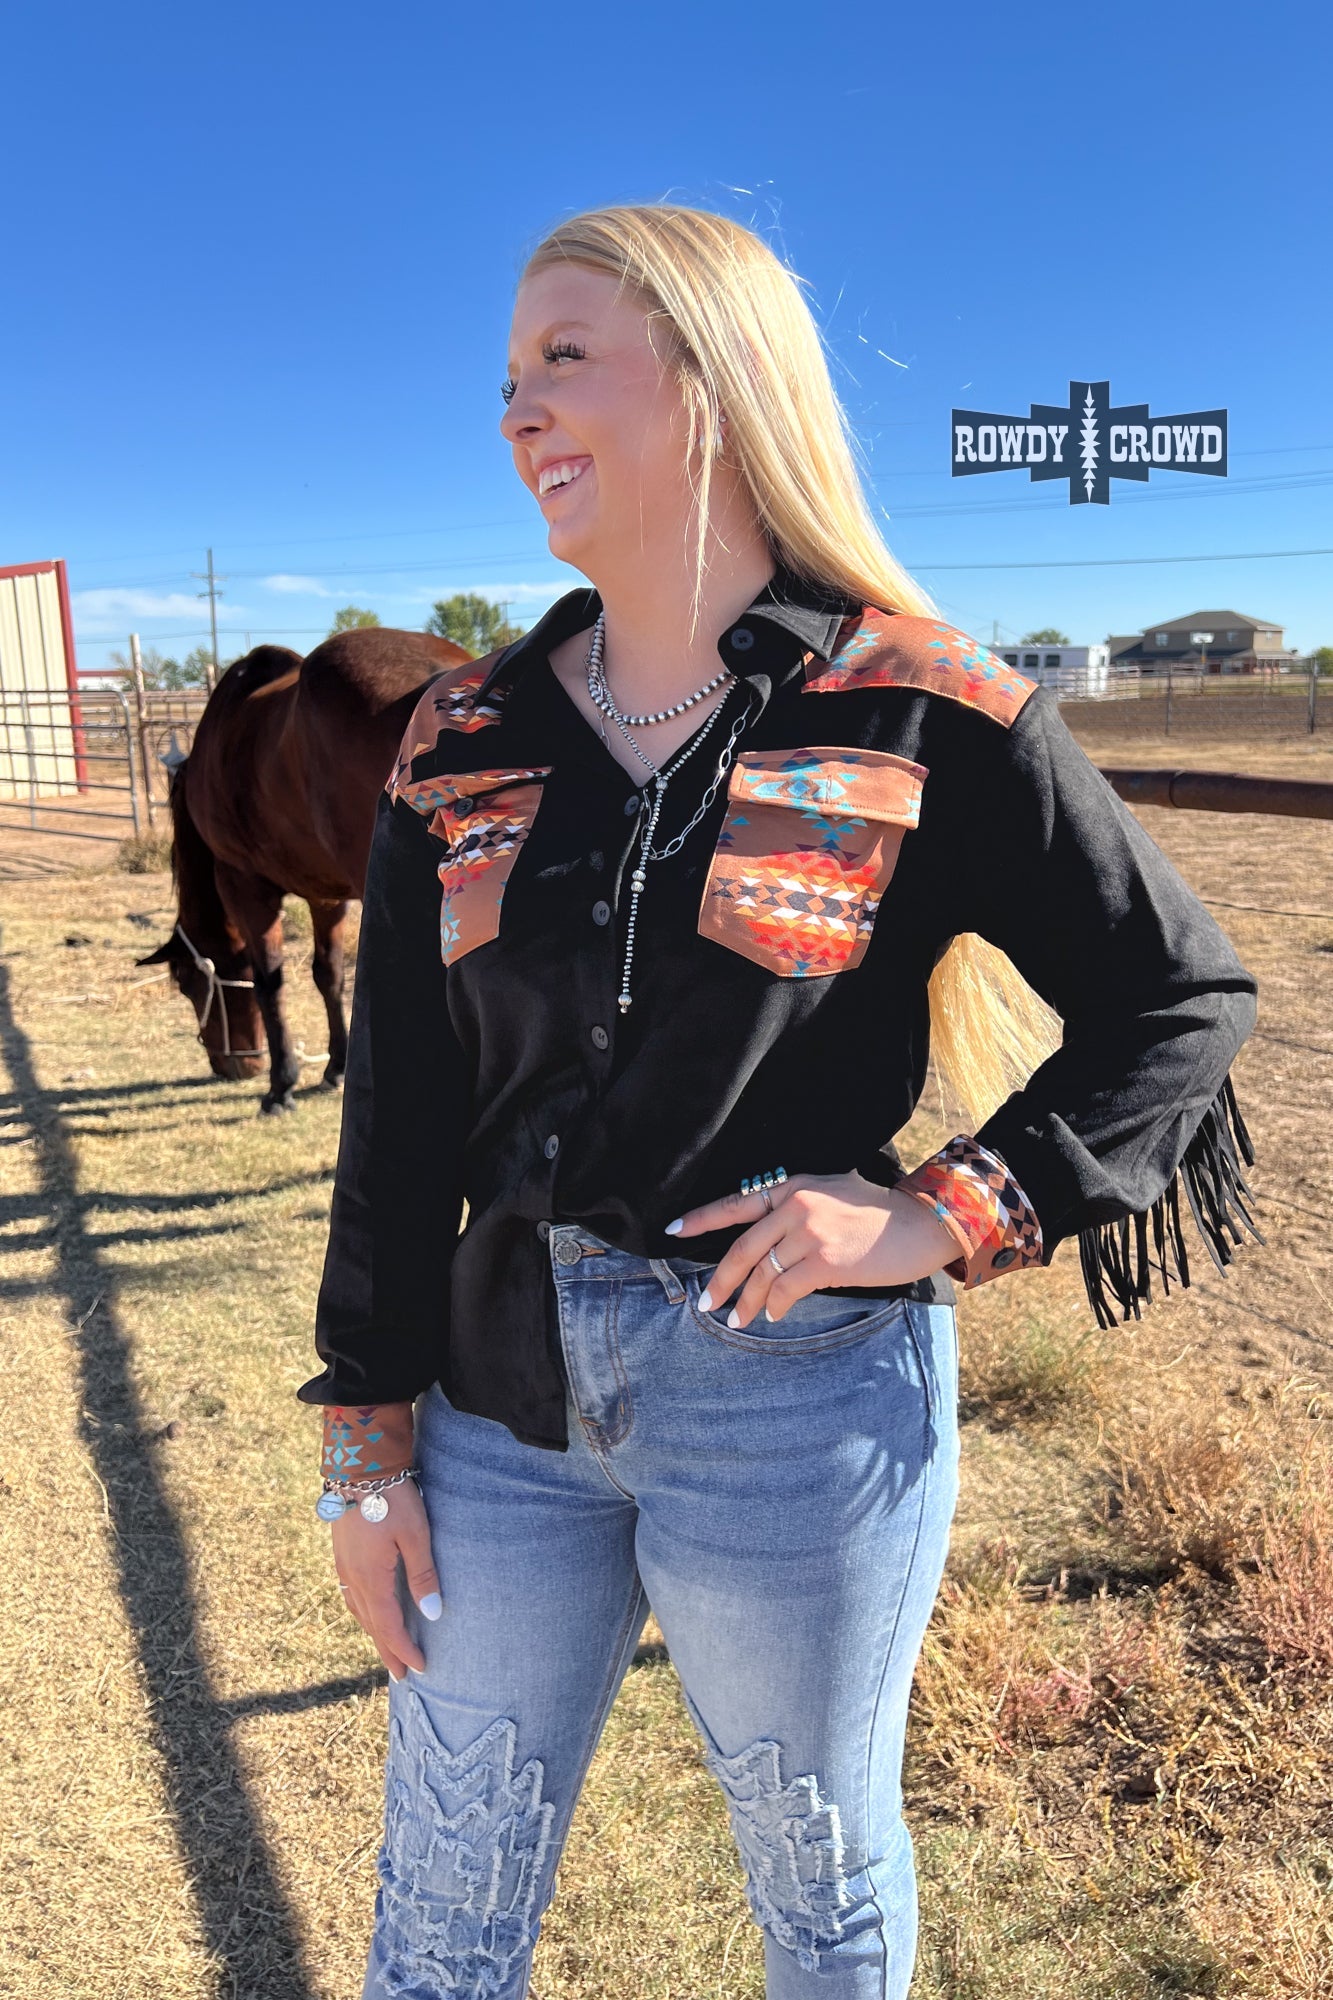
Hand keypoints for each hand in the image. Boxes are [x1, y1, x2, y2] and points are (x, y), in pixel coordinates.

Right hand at [330, 1479, 441, 1681]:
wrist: (359, 1465)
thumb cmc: (392, 1498)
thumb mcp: (415, 1535)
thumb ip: (423, 1575)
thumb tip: (432, 1614)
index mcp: (370, 1578)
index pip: (388, 1626)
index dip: (404, 1649)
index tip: (420, 1668)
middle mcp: (351, 1576)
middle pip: (371, 1624)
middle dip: (387, 1650)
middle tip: (402, 1675)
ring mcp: (343, 1564)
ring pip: (358, 1610)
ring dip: (374, 1632)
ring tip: (387, 1648)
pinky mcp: (341, 1552)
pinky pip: (350, 1593)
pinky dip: (363, 1611)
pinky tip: (368, 1610)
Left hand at [667, 1171, 957, 1327]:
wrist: (920, 1223)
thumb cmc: (879, 1214)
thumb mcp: (833, 1193)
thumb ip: (799, 1207)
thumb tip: (768, 1244)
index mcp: (794, 1186)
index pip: (737, 1202)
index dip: (702, 1218)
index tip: (674, 1230)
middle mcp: (797, 1204)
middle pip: (743, 1246)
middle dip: (721, 1278)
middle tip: (705, 1302)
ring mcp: (811, 1232)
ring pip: (763, 1272)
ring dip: (746, 1300)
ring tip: (736, 1319)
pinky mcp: (826, 1260)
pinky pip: (787, 1288)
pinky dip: (775, 1305)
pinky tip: (772, 1315)